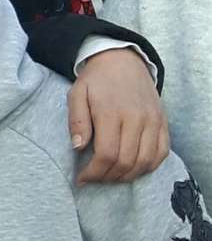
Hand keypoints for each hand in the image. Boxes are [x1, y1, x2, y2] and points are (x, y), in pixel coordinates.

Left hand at [69, 48, 168, 183]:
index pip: (106, 154)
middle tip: (95, 179)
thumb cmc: (95, 80)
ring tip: (111, 176)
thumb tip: (77, 147)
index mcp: (111, 112)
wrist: (122, 61)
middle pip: (127, 162)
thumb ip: (77, 121)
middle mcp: (136, 119)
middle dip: (108, 177)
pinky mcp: (163, 123)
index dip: (94, 172)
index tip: (82, 178)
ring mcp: (153, 121)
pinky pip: (161, 153)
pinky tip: (133, 169)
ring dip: (127, 176)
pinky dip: (148, 167)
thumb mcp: (77, 94)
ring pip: (145, 162)